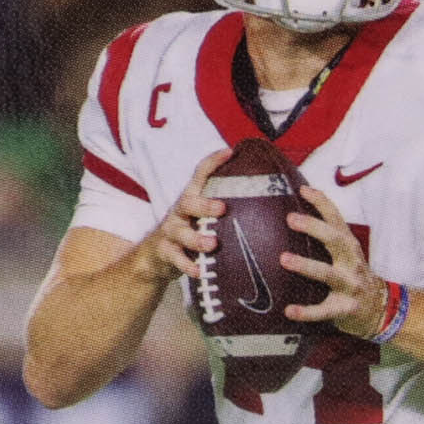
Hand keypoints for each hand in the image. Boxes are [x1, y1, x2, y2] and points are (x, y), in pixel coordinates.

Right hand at [141, 149, 231, 281]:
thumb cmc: (191, 230)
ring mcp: (171, 231)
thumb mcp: (203, 216)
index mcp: (193, 198)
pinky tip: (200, 272)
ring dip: (197, 238)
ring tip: (213, 244)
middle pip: (188, 202)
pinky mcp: (165, 252)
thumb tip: (267, 202)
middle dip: (204, 204)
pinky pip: (175, 259)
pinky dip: (187, 266)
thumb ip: (223, 208)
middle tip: (222, 208)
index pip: (200, 174)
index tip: (230, 152)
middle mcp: (180, 211)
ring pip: (180, 232)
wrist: (156, 256)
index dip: (213, 162)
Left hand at [281, 186, 388, 337]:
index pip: (336, 219)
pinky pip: (324, 310)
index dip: (322, 202)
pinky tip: (289, 311)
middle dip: (314, 227)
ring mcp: (350, 286)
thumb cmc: (354, 277)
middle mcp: (351, 262)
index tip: (303, 190)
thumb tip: (294, 217)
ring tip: (284, 259)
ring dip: (306, 265)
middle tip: (291, 219)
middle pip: (335, 240)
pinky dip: (307, 311)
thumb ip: (329, 239)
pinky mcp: (345, 309)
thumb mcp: (347, 255)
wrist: (380, 310)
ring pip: (328, 274)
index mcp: (349, 246)